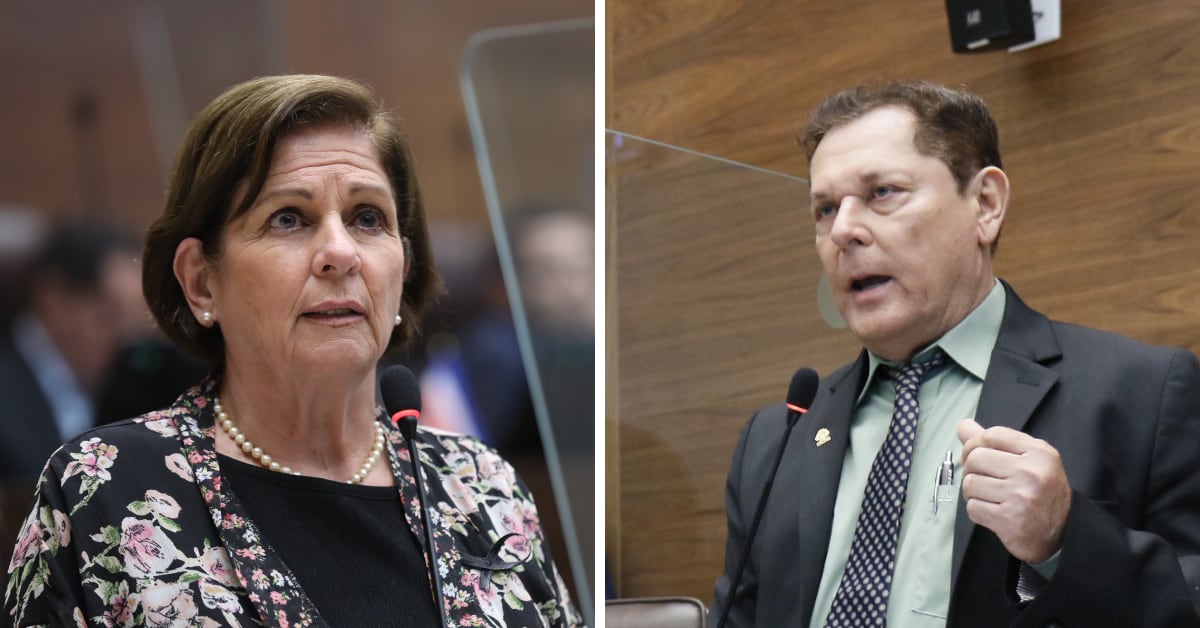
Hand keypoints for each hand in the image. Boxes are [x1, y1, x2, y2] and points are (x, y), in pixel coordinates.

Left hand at [957, 419, 1070, 563]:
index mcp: (1038, 452)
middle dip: (971, 469)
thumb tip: (963, 425)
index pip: (991, 435)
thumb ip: (995, 442)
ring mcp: (1020, 497)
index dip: (973, 444)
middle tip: (981, 478)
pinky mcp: (1010, 521)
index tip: (974, 455)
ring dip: (973, 492)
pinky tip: (992, 511)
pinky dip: (977, 510)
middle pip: (976, 458)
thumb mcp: (1029, 459)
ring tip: (989, 496)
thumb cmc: (1041, 491)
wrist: (1063, 531)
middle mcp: (1031, 472)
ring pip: (970, 484)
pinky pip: (973, 508)